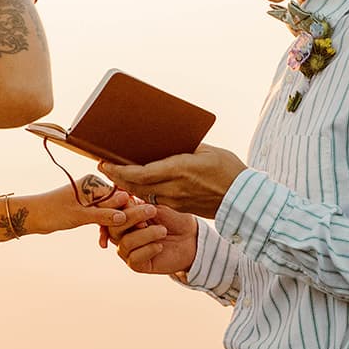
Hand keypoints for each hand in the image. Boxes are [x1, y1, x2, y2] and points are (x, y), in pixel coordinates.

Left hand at [24, 175, 154, 236]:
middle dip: (123, 219)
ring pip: (109, 211)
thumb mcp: (79, 216)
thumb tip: (124, 216)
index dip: (130, 210)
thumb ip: (102, 215)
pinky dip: (102, 227)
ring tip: (113, 241)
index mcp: (92, 183)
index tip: (142, 223)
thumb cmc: (52, 212)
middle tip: (137, 234)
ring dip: (112, 226)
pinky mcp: (86, 206)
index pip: (118, 195)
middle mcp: (93, 186)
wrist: (33, 216)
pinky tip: (103, 241)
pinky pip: (101, 216)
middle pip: (116, 203)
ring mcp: (90, 196)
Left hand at [99, 144, 247, 218]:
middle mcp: (174, 187)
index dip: (120, 170)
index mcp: (179, 169)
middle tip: (103, 168)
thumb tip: (171, 141)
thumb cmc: (229, 170)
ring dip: (128, 187)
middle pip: (136, 185)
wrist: (244, 200)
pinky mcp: (181, 207)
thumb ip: (186, 147)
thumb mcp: (207, 151)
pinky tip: (137, 187)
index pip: (141, 173)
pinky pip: (156, 200)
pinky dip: (143, 193)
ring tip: (116, 176)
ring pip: (144, 195)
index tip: (105, 163)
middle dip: (117, 178)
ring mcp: (176, 200)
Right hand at [107, 202, 197, 275]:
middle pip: (114, 227)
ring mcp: (128, 250)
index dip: (117, 205)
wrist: (191, 239)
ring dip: (146, 234)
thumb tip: (125, 201)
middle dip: (132, 217)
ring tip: (163, 231)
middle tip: (152, 211)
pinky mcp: (137, 264)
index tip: (129, 197)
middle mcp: (122, 234)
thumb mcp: (158, 208)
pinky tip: (160, 246)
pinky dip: (148, 250)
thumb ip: (140, 206)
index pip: (110, 212)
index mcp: (123, 217)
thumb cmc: (173, 219)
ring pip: (125, 243)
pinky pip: (134, 258)